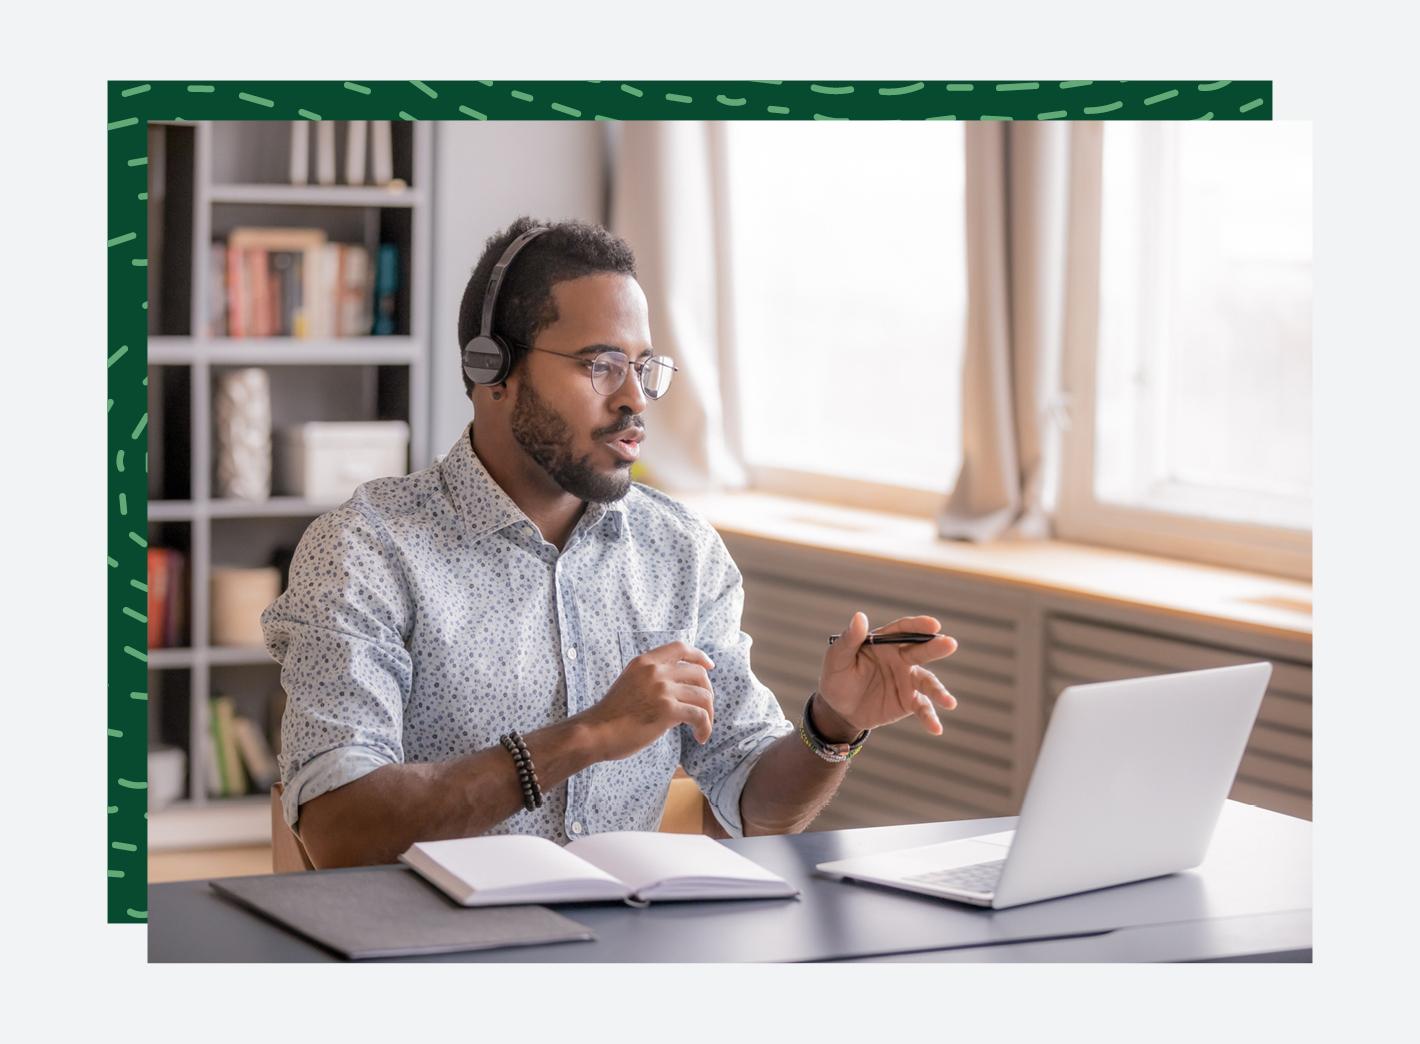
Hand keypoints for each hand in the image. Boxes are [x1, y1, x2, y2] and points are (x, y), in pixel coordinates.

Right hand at [580, 641, 716, 760]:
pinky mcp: (667, 710)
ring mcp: (662, 689)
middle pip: (699, 674)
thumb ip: (651, 679)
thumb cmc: (612, 714)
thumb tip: (680, 688)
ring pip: (703, 696)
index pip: (680, 648)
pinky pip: (699, 715)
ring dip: (709, 714)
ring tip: (703, 729)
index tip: (709, 667)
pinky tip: (700, 737)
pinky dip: (705, 727)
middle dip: (708, 692)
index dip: (699, 656)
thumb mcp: (630, 682)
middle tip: (705, 710)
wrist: (595, 732)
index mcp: (645, 661)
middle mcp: (655, 671)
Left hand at [816, 613, 958, 736]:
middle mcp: (901, 658)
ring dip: (939, 691)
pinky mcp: (909, 702)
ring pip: (927, 682)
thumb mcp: (837, 659)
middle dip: (936, 647)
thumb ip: (849, 639)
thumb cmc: (837, 678)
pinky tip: (936, 729)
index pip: (903, 630)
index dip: (918, 626)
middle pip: (921, 651)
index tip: (934, 624)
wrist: (838, 711)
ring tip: (949, 702)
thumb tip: (860, 616)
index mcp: (884, 643)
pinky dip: (930, 718)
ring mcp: (907, 680)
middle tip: (950, 644)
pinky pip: (923, 708)